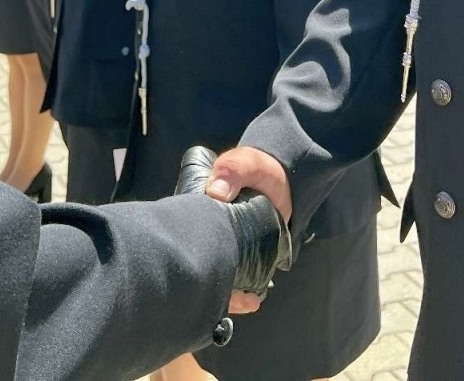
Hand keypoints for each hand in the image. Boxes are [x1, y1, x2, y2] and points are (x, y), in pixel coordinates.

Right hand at [175, 146, 290, 308]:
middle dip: (203, 282)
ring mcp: (224, 250)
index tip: (195, 266)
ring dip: (224, 294)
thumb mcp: (245, 163)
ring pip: (216, 278)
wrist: (284, 181)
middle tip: (220, 294)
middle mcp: (205, 235)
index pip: (180, 234)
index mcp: (196, 211)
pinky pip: (237, 282)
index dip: (182, 251)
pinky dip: (241, 295)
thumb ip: (232, 170)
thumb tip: (215, 193)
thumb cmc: (257, 170)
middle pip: (197, 263)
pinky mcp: (242, 260)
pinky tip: (252, 301)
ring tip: (243, 300)